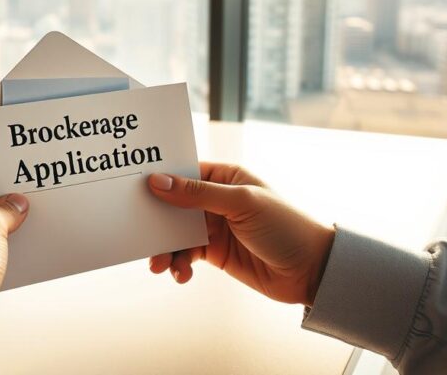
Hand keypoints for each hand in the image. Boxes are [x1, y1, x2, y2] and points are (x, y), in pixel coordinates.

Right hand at [146, 164, 333, 305]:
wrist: (312, 270)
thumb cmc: (286, 226)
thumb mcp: (241, 204)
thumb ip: (197, 194)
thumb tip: (158, 181)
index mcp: (226, 177)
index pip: (185, 171)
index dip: (160, 178)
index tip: (134, 187)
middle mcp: (217, 199)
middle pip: (174, 204)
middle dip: (156, 220)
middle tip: (139, 234)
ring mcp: (216, 226)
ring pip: (177, 233)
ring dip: (165, 248)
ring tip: (160, 265)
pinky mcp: (216, 252)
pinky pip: (187, 254)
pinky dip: (179, 264)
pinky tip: (181, 274)